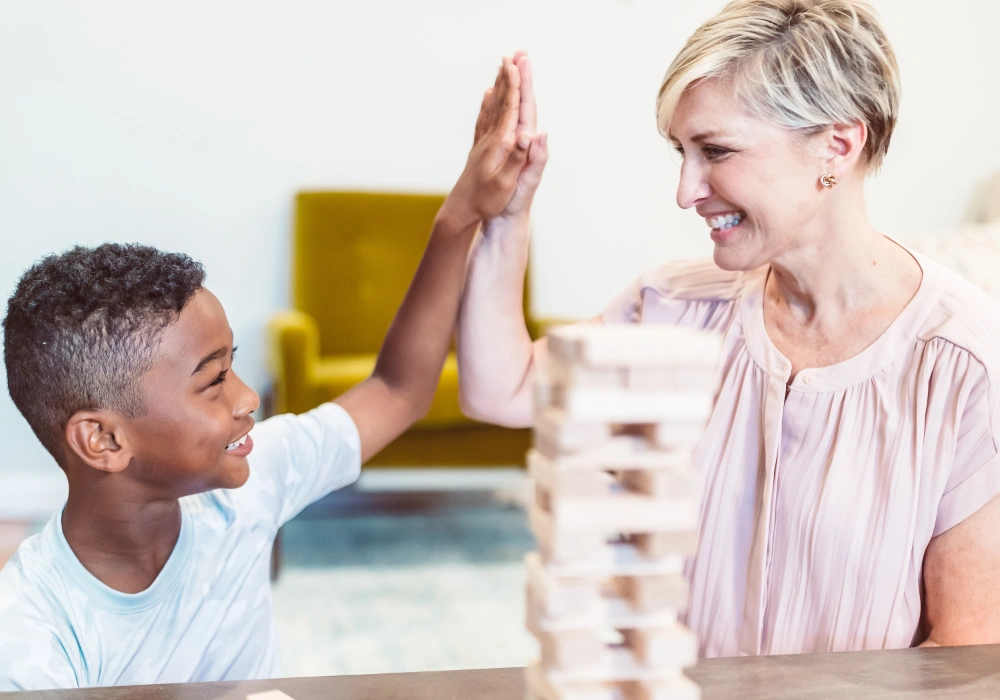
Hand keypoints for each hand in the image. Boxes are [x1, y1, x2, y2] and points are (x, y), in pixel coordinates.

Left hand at [441, 53, 547, 229]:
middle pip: (502, 101)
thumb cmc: (485, 201)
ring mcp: (483, 143)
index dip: (515, 85)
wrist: (461, 211)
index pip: (510, 108)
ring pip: (493, 106)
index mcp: (500, 144)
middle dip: (508, 77)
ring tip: (502, 66)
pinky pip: (485, 119)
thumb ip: (517, 158)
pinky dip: (488, 103)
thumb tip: (529, 135)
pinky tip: (488, 95)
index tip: (517, 63)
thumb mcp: (505, 183)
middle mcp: (491, 138)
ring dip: (500, 85)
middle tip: (513, 53)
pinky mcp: (480, 149)